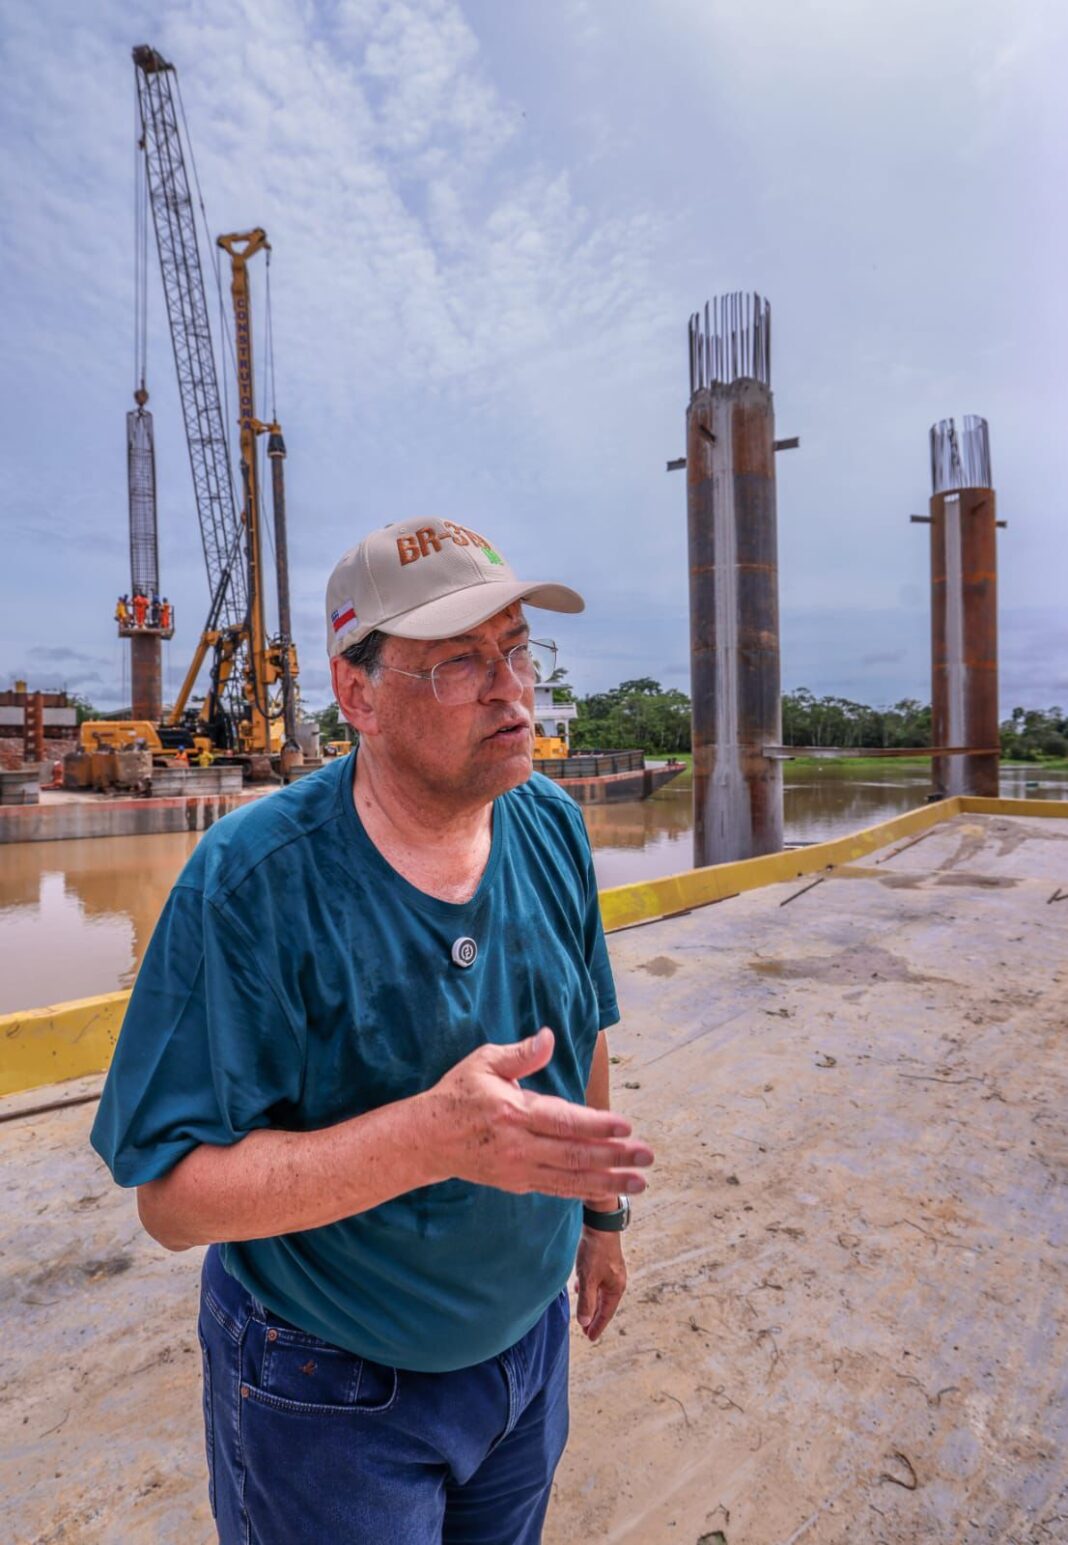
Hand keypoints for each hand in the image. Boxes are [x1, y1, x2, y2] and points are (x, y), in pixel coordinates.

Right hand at [428, 1028, 653, 1199]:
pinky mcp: (517, 1183)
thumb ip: (520, 1053)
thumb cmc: (458, 1094)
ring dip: (607, 1181)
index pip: (563, 1121)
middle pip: (574, 1154)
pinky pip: (557, 1188)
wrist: (428, 1139)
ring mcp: (518, 1169)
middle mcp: (518, 1146)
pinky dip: (584, 1190)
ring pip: (570, 1178)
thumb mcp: (484, 1062)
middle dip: (615, 1157)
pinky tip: (607, 1190)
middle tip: (646, 1156)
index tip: (626, 1127)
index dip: (597, 1125)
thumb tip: (549, 1037)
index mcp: (512, 1112)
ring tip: (638, 1182)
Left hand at [575, 1227, 626, 1340]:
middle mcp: (616, 1281)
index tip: (589, 1338)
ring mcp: (612, 1271)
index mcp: (616, 1289)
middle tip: (585, 1329)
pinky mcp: (605, 1261)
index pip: (606, 1314)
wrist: (600, 1225)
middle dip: (594, 1316)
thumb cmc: (595, 1253)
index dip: (597, 1326)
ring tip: (582, 1312)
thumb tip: (584, 1322)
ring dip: (591, 1302)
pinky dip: (589, 1288)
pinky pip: (597, 1281)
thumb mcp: (588, 1280)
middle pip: (604, 1304)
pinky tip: (579, 1287)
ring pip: (600, 1292)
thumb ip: (586, 1302)